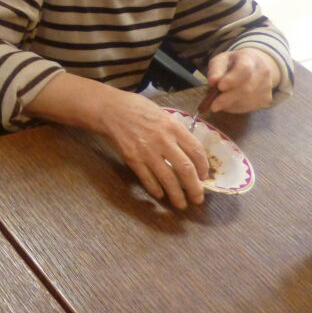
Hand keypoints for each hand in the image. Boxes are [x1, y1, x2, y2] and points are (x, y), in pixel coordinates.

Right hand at [97, 93, 208, 209]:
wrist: (109, 109)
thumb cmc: (135, 107)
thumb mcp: (160, 113)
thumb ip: (174, 130)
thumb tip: (186, 147)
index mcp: (173, 126)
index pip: (196, 150)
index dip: (203, 167)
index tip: (204, 176)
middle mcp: (163, 140)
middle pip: (185, 169)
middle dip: (194, 187)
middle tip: (198, 198)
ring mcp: (147, 151)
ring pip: (167, 178)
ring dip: (176, 194)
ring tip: (181, 204)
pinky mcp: (132, 158)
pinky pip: (147, 178)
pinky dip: (155, 189)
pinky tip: (160, 195)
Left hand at [206, 48, 276, 113]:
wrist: (252, 67)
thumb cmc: (231, 64)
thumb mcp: (220, 61)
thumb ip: (215, 70)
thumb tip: (213, 81)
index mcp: (250, 58)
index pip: (244, 68)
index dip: (232, 79)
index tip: (220, 87)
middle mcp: (263, 71)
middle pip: (246, 88)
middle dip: (228, 99)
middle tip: (213, 106)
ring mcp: (267, 86)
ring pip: (248, 100)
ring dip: (230, 104)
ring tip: (218, 103)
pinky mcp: (267, 98)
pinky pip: (250, 107)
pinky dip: (236, 108)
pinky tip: (229, 104)